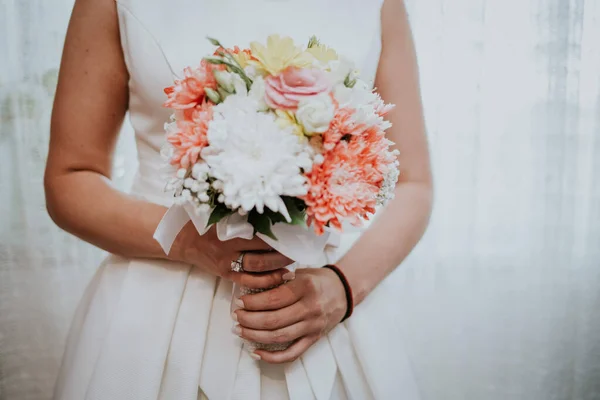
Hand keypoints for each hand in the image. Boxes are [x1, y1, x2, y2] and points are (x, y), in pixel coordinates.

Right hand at [172, 222, 294, 288]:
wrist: (182, 239)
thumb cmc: (203, 221)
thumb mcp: (220, 213)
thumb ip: (241, 214)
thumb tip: (271, 210)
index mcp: (227, 230)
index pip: (259, 235)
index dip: (278, 236)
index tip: (294, 233)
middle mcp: (227, 248)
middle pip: (261, 255)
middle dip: (282, 255)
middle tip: (297, 250)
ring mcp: (226, 263)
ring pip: (257, 269)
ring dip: (277, 268)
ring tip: (292, 263)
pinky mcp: (225, 273)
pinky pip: (248, 280)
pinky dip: (266, 281)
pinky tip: (280, 277)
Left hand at [232, 268, 346, 363]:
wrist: (343, 291)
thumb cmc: (318, 279)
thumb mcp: (300, 272)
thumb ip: (279, 280)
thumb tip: (251, 289)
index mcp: (305, 288)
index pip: (273, 299)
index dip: (252, 302)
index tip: (240, 301)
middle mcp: (310, 308)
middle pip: (273, 320)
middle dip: (249, 320)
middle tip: (236, 316)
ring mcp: (312, 326)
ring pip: (278, 337)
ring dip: (254, 336)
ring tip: (240, 331)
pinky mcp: (314, 339)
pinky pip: (291, 354)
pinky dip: (272, 357)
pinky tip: (256, 352)